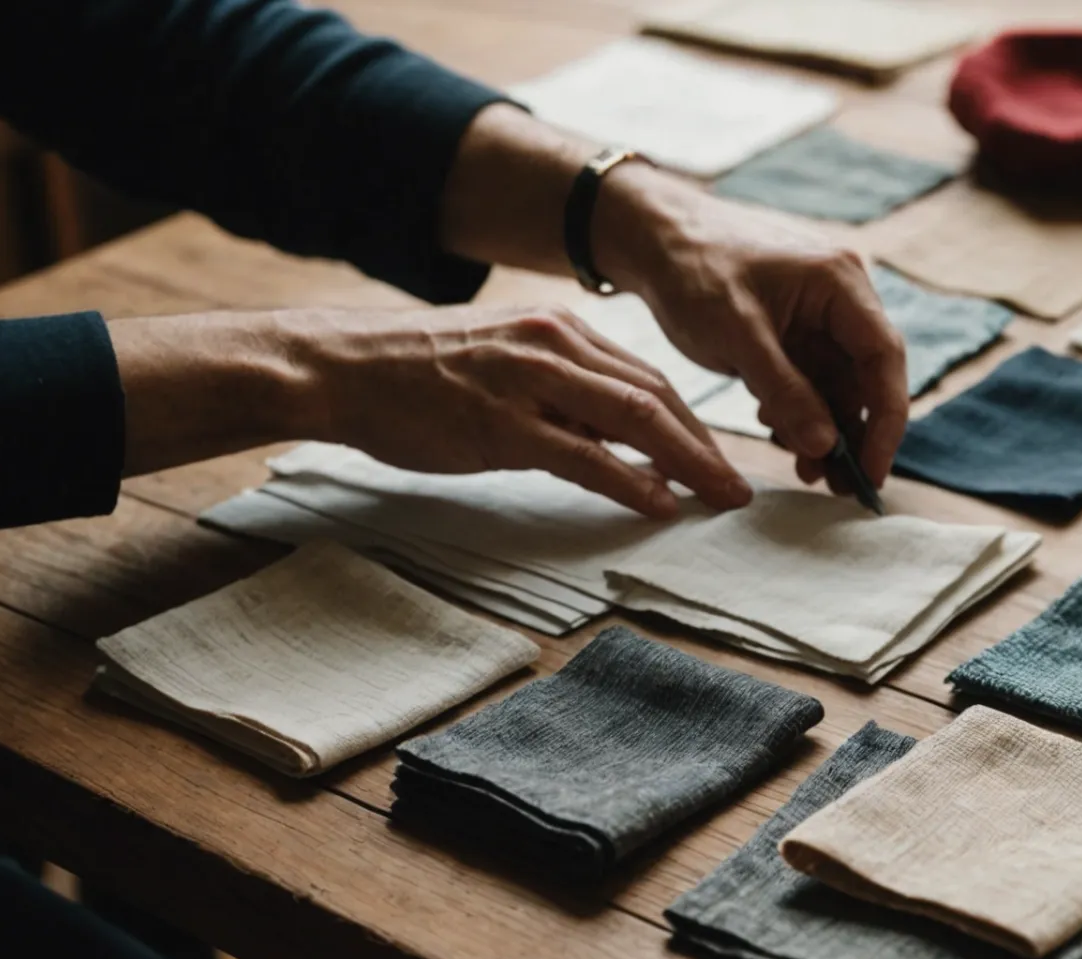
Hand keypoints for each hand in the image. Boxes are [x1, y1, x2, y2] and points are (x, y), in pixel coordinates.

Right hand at [109, 307, 752, 518]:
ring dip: (688, 462)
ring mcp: (528, 381)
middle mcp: (553, 345)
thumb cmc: (418, 375)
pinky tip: (660, 504)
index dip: (696, 422)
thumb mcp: (504, 369)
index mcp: (559, 332)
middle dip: (708, 445)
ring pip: (634, 418)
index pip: (649, 377)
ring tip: (721, 497)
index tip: (724, 459)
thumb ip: (562, 398)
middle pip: (657, 395)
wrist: (341, 366)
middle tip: (741, 488)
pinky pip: (584, 454)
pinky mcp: (500, 422)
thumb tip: (619, 449)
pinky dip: (631, 480)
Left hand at [591, 162, 908, 490]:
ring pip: (839, 385)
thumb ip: (785, 390)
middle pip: (867, 376)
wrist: (650, 237)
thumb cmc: (692, 268)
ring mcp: (819, 314)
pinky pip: (812, 380)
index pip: (884, 357)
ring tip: (807, 474)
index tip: (872, 470)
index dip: (885, 419)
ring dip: (826, 431)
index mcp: (839, 282)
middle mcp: (841, 296)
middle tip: (839, 487)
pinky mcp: (795, 331)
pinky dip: (800, 413)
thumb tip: (826, 446)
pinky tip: (780, 436)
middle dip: (854, 434)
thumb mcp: (736, 333)